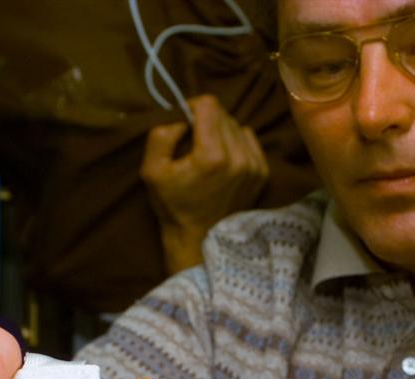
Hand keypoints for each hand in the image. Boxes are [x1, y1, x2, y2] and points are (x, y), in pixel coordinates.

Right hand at [140, 94, 268, 272]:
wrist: (199, 239)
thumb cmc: (173, 205)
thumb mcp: (152, 169)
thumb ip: (162, 133)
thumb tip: (181, 115)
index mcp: (213, 155)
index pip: (209, 104)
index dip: (191, 107)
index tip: (183, 122)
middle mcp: (239, 158)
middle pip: (223, 114)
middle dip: (205, 121)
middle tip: (192, 141)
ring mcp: (254, 166)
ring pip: (237, 125)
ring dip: (220, 131)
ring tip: (207, 152)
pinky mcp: (262, 172)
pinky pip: (249, 139)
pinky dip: (235, 142)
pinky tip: (223, 160)